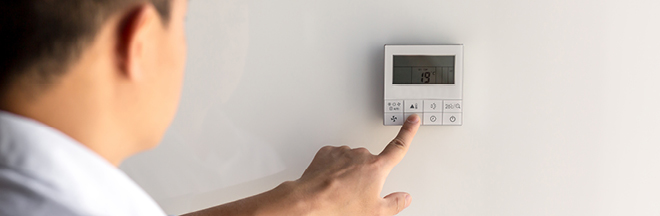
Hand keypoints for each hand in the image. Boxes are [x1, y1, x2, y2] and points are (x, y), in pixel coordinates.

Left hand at [292, 114, 420, 214]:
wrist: (310, 201)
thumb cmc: (339, 205)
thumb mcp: (375, 212)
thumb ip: (394, 203)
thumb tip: (404, 198)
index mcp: (376, 167)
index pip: (399, 146)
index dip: (408, 132)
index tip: (412, 120)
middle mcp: (361, 155)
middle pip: (371, 162)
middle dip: (367, 174)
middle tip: (357, 192)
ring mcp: (343, 152)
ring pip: (352, 160)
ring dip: (349, 172)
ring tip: (340, 190)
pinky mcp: (327, 153)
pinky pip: (335, 159)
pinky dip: (334, 168)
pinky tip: (331, 182)